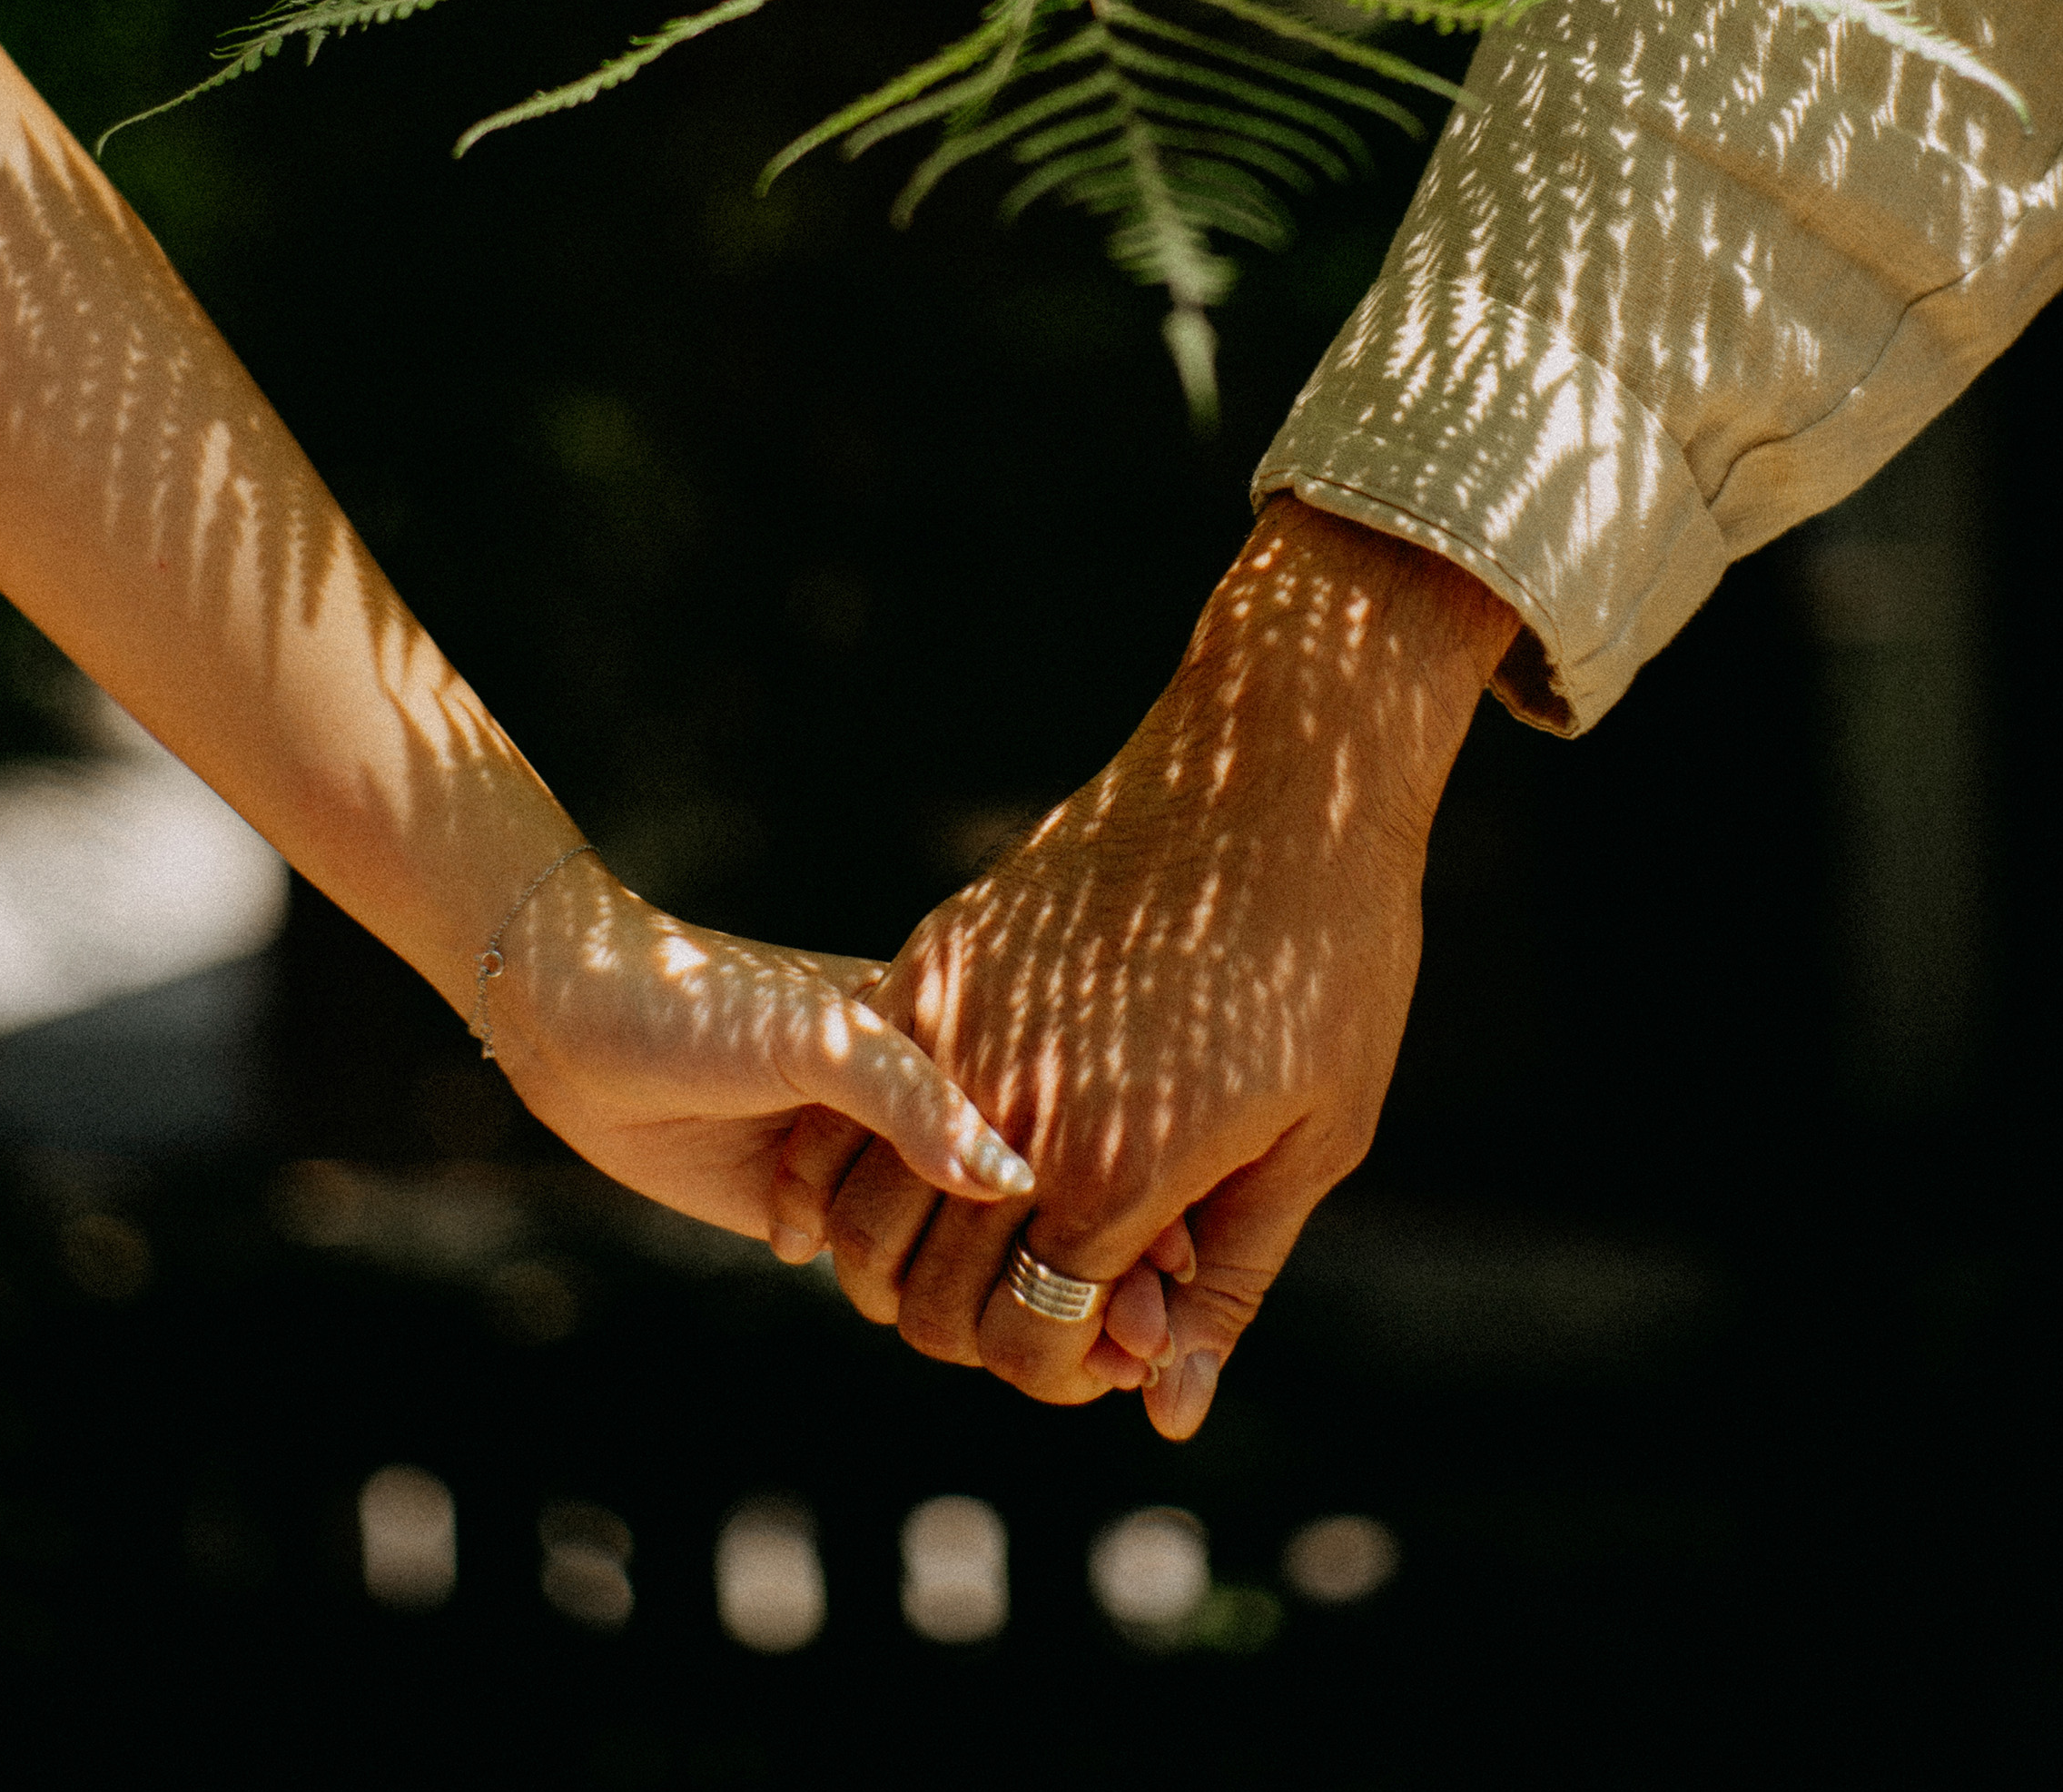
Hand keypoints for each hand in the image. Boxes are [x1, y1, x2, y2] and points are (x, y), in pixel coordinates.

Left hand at [484, 854, 1035, 1244]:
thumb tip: (1011, 1184)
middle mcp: (913, 1093)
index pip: (1037, 1105)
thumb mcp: (818, 1036)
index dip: (1076, 1161)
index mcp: (938, 1026)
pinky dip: (879, 1282)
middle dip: (1015, 1242)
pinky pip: (873, 1265)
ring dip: (941, 1270)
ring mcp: (865, 1156)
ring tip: (930, 1282)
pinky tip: (844, 1270)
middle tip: (1043, 1290)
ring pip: (940, 1239)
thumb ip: (913, 1098)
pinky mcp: (812, 1211)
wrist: (574, 1032)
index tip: (1103, 1218)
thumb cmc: (702, 1003)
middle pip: (998, 1187)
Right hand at [774, 503, 1515, 1435]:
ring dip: (897, 1258)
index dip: (1054, 1372)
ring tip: (970, 1250)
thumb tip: (1165, 1409)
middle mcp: (1014, 1108)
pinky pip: (857, 1093)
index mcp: (1117, 1168)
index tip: (1095, 1344)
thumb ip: (1228, 1282)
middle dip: (971, 1333)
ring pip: (859, 1207)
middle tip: (1034, 1306)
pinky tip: (921, 1162)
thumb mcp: (1318, 1138)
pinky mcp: (936, 956)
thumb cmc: (1330, 961)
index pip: (1022, 1341)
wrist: (1279, 776)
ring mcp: (959, 1026)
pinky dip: (858, 1157)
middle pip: (926, 1294)